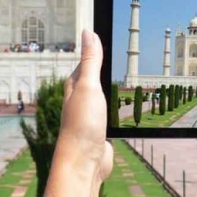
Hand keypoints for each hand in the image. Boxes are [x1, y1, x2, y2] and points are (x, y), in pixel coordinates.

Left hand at [56, 29, 114, 186]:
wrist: (84, 163)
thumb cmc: (82, 125)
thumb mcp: (88, 86)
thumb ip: (90, 61)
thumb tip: (88, 32)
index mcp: (74, 87)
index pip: (84, 63)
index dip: (95, 51)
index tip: (105, 36)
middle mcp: (79, 101)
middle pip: (92, 81)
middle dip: (102, 71)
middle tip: (116, 56)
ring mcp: (89, 118)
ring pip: (101, 99)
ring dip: (110, 91)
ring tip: (122, 80)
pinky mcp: (98, 133)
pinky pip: (108, 116)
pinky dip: (115, 110)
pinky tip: (121, 110)